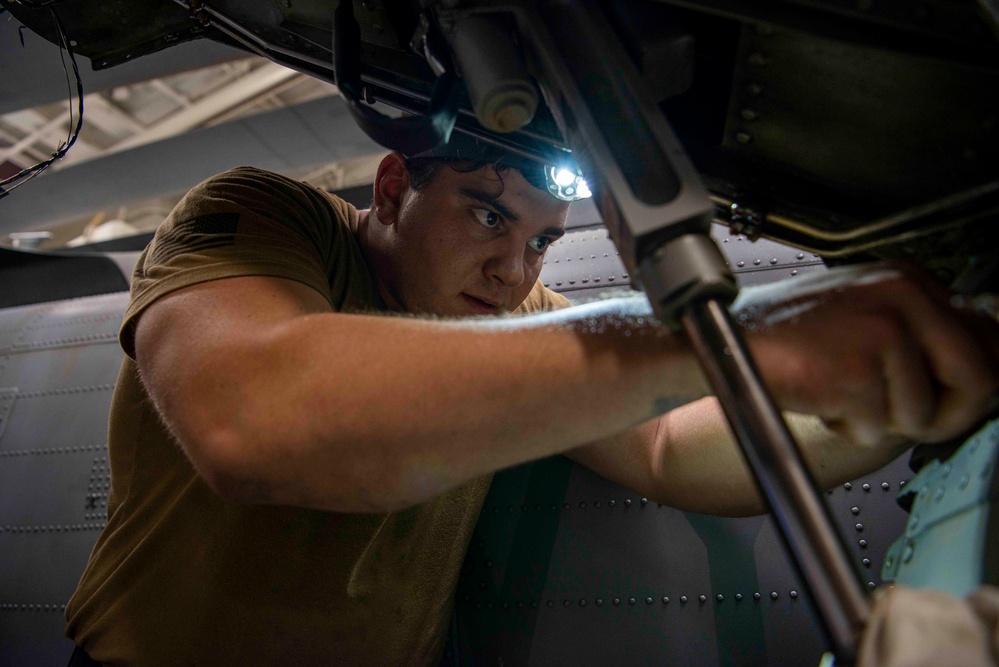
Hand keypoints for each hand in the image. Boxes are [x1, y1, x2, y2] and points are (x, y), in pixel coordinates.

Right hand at [737, 262, 998, 445]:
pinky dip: (845, 427)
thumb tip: (979, 378)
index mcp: (908, 280)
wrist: (720, 340)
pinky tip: (819, 396)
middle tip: (899, 413)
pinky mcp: (855, 366)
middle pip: (980, 377)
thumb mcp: (865, 323)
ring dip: (881, 421)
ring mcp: (881, 328)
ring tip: (840, 393)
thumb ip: (922, 341)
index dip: (969, 384)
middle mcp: (903, 294)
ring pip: (926, 413)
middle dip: (945, 412)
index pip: (988, 338)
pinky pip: (876, 427)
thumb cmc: (784, 339)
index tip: (944, 399)